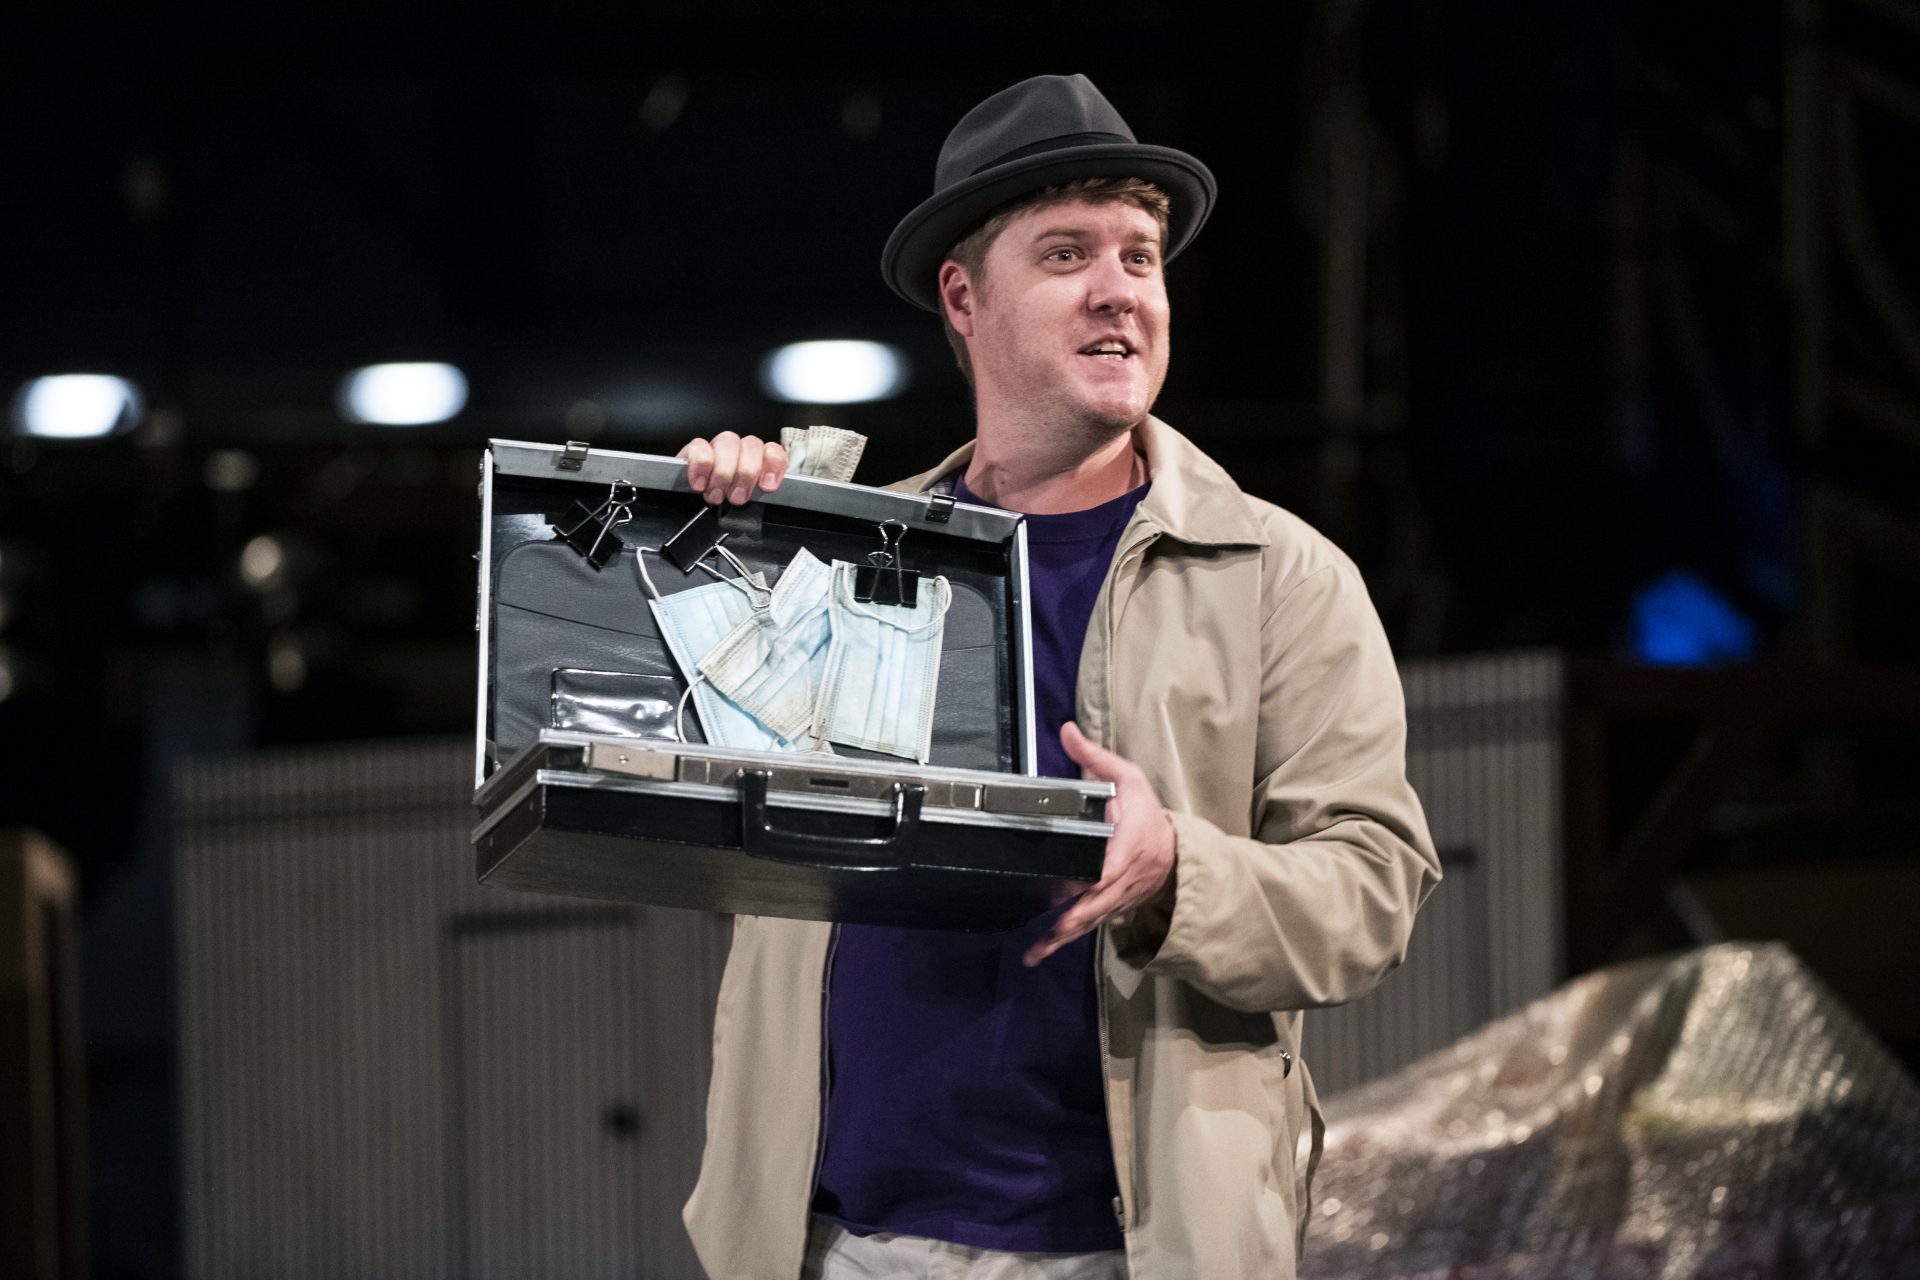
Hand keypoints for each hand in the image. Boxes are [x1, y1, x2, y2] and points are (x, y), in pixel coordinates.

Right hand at [676, 432, 788, 504]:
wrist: (688, 507)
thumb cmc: (721, 503)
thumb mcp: (745, 502)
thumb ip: (760, 494)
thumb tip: (767, 491)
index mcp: (757, 460)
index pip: (773, 450)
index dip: (774, 465)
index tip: (767, 486)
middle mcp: (739, 449)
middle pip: (752, 444)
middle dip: (746, 473)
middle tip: (737, 497)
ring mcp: (717, 446)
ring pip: (728, 441)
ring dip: (723, 472)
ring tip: (717, 495)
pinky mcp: (694, 450)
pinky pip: (700, 447)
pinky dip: (701, 466)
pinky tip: (700, 484)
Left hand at [1024, 721, 1176, 966]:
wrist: (1174, 851)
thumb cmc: (1148, 815)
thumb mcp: (1128, 778)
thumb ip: (1095, 757)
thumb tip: (1067, 732)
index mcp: (1126, 848)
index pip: (1108, 868)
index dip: (1089, 882)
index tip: (1065, 889)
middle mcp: (1121, 880)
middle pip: (1094, 904)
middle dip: (1069, 921)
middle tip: (1042, 936)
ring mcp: (1116, 899)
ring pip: (1088, 922)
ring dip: (1061, 939)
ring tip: (1033, 954)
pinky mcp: (1110, 909)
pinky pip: (1087, 926)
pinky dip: (1065, 939)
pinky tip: (1041, 950)